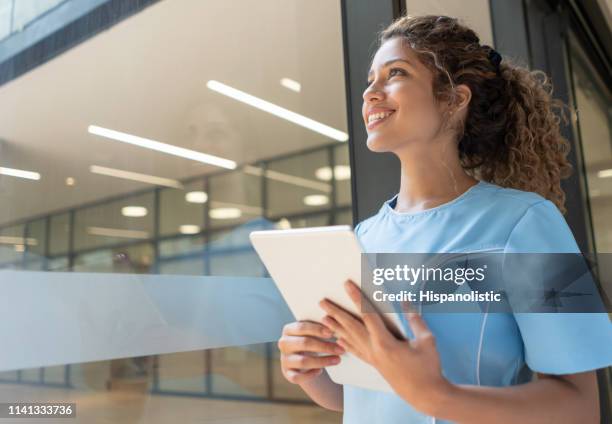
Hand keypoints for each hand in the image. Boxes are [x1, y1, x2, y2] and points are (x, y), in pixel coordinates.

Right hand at [278, 320, 345, 384]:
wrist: (304, 358)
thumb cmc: (312, 340)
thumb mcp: (313, 332)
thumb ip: (320, 326)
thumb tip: (334, 322)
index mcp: (288, 330)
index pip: (301, 327)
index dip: (317, 330)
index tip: (332, 332)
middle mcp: (284, 344)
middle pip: (304, 343)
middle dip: (324, 346)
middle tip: (340, 349)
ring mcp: (284, 359)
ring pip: (303, 361)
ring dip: (323, 361)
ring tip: (337, 360)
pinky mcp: (287, 373)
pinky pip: (297, 377)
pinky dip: (310, 374)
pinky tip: (320, 371)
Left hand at [318, 279, 451, 415]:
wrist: (426, 395)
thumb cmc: (428, 369)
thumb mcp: (426, 341)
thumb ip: (414, 319)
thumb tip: (406, 302)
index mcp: (384, 343)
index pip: (366, 314)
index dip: (356, 298)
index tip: (347, 285)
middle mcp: (374, 351)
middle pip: (350, 327)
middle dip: (336, 313)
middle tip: (323, 302)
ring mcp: (373, 359)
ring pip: (350, 340)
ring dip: (336, 327)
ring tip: (324, 318)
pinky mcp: (375, 365)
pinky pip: (356, 352)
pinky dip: (345, 344)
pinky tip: (338, 340)